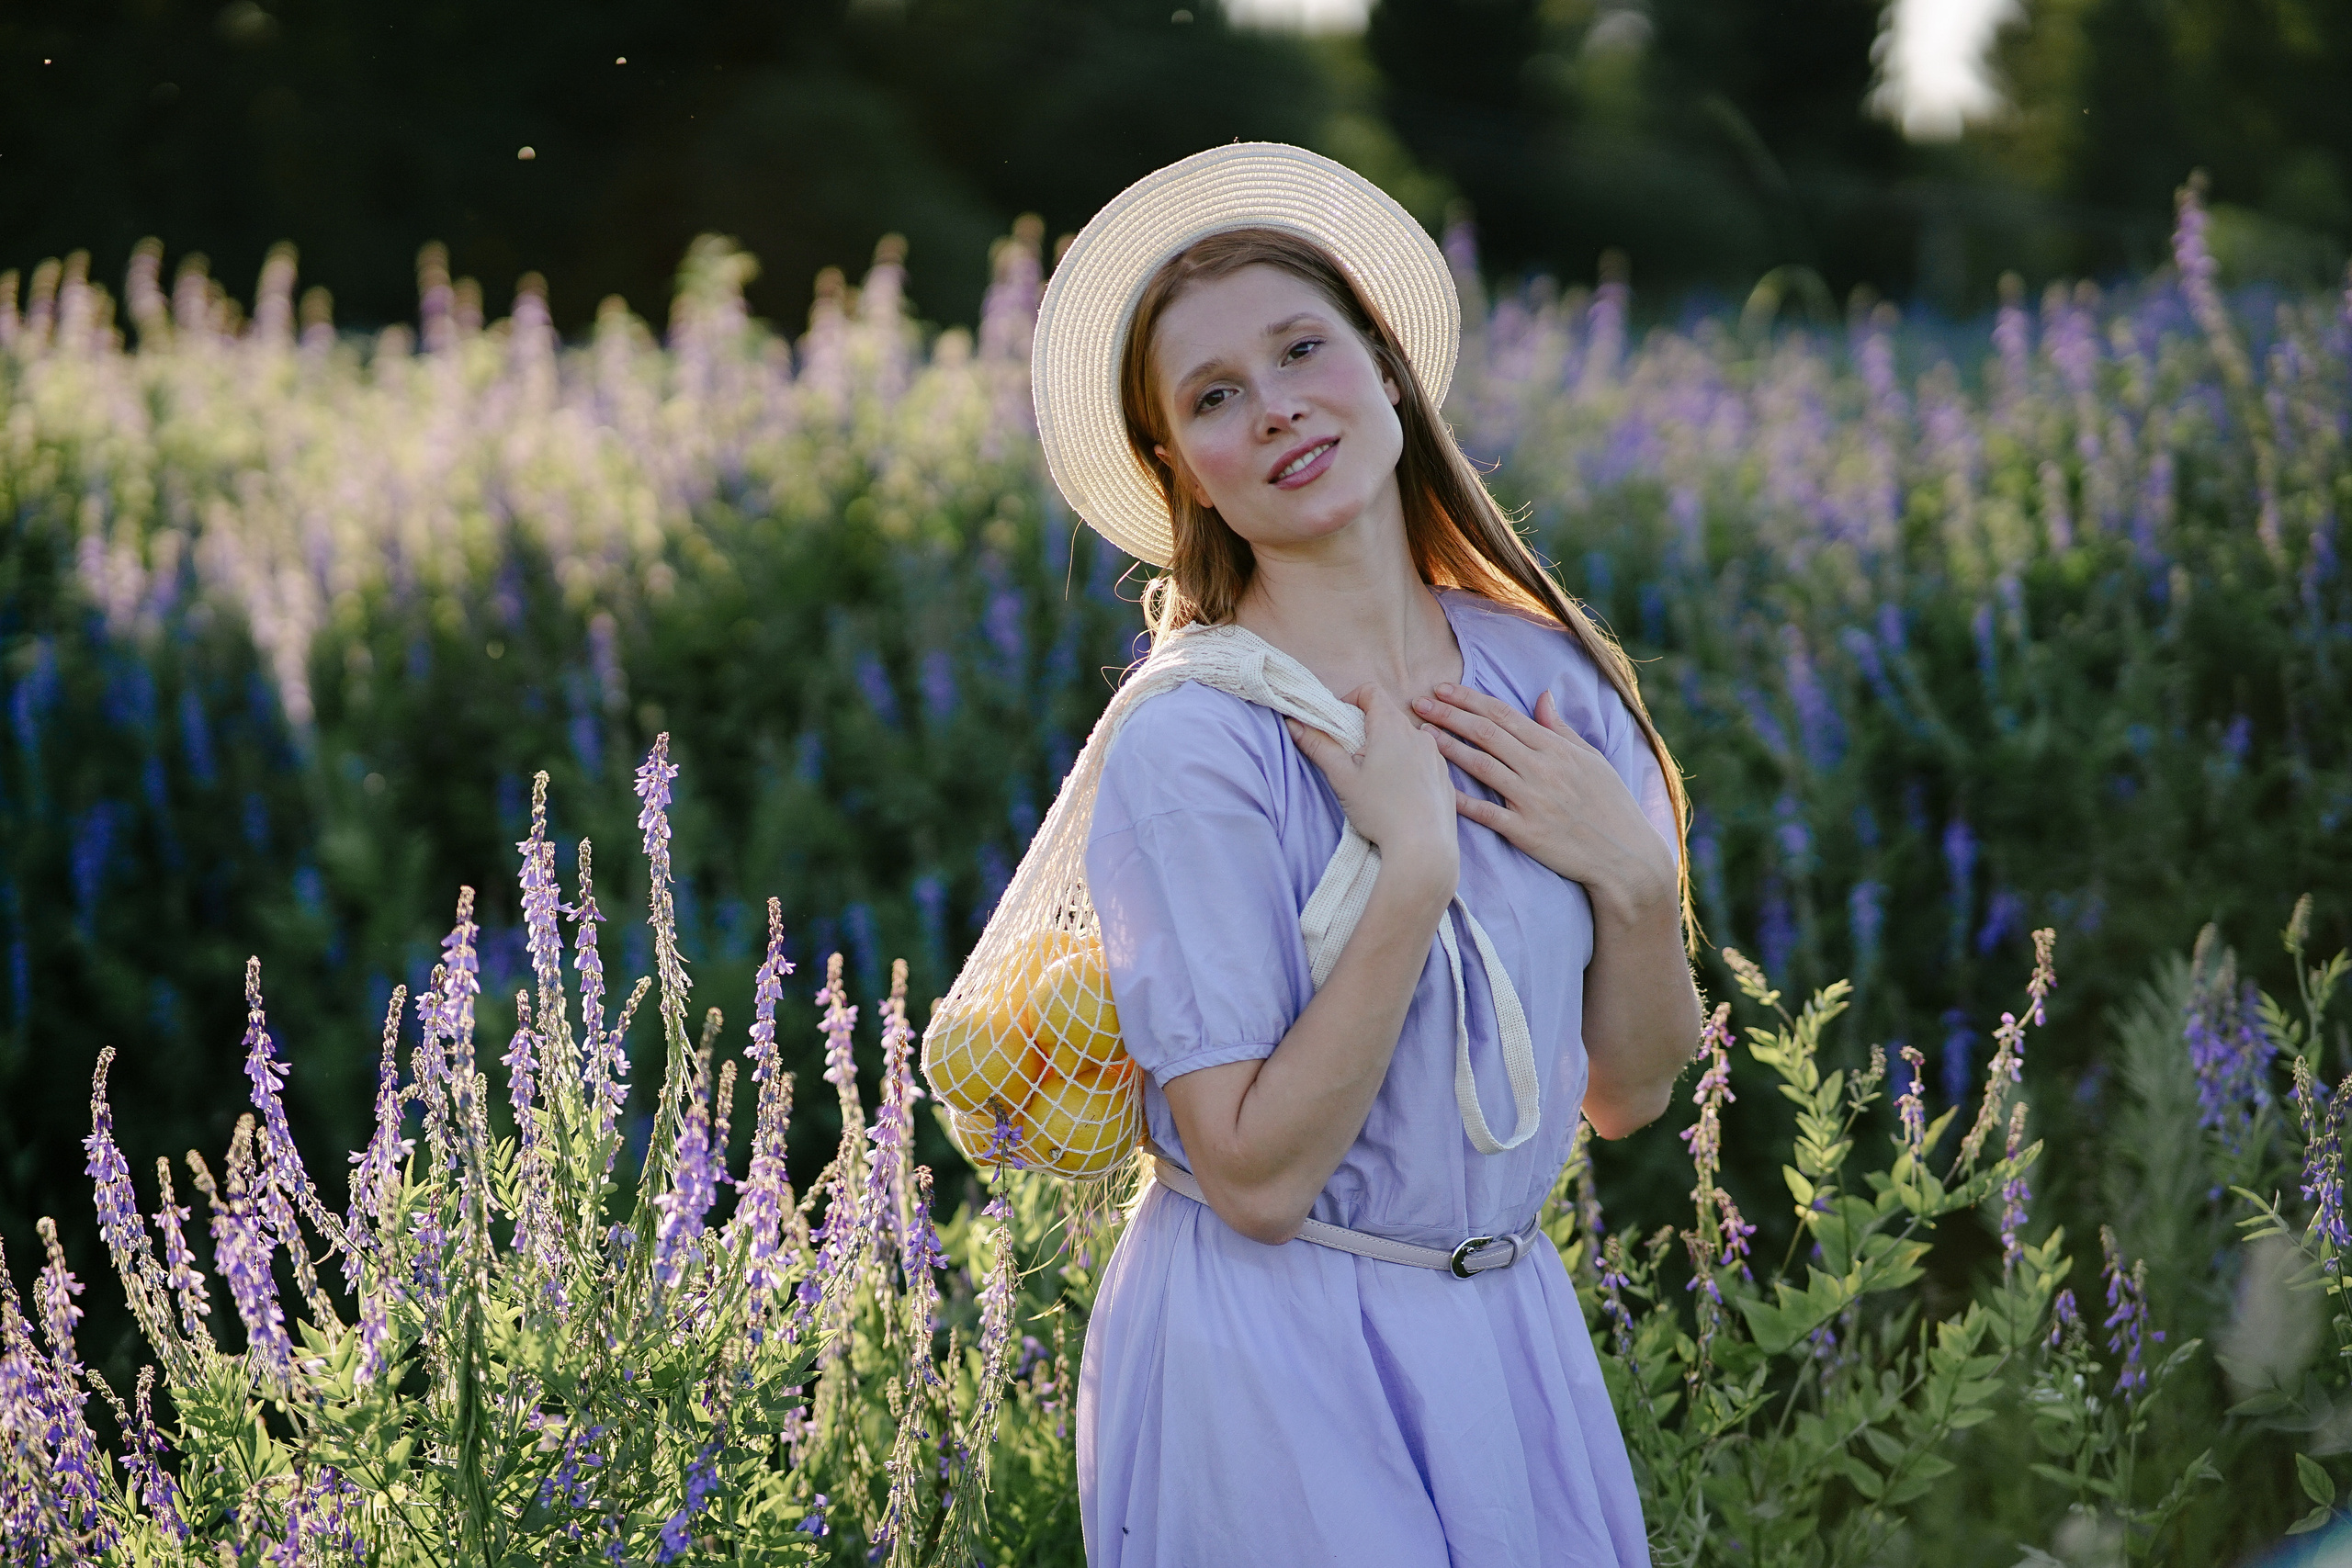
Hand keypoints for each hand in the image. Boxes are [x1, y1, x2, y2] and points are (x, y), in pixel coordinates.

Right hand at [1284, 685, 1458, 895]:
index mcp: (1392, 727)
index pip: (1370, 691)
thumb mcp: (1342, 779)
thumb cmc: (1381, 811)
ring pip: (1406, 740)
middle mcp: (1418, 734)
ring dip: (1388, 749)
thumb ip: (1319, 747)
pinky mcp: (1445, 777)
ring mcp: (1436, 756)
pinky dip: (1407, 768)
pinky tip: (1398, 796)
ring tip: (1376, 781)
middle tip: (1351, 759)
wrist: (1424, 847)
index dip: (1350, 699)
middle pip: (1388, 716)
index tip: (1339, 723)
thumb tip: (1294, 724)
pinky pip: (1422, 761)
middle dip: (1366, 730)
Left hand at [1412, 684, 1674, 927]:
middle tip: (1418, 702)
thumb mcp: (1591, 759)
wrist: (1625, 855)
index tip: (1442, 688)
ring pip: (1482, 766)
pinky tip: (1436, 788)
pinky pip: (1487, 812)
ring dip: (1448, 747)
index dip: (1470, 700)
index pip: (1504, 715)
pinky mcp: (1526, 832)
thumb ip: (1560, 728)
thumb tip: (1542, 694)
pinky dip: (1461, 800)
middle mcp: (1541, 769)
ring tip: (1421, 735)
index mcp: (1555, 748)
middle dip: (1449, 715)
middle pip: (1486, 734)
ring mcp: (1532, 800)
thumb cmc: (1610, 804)